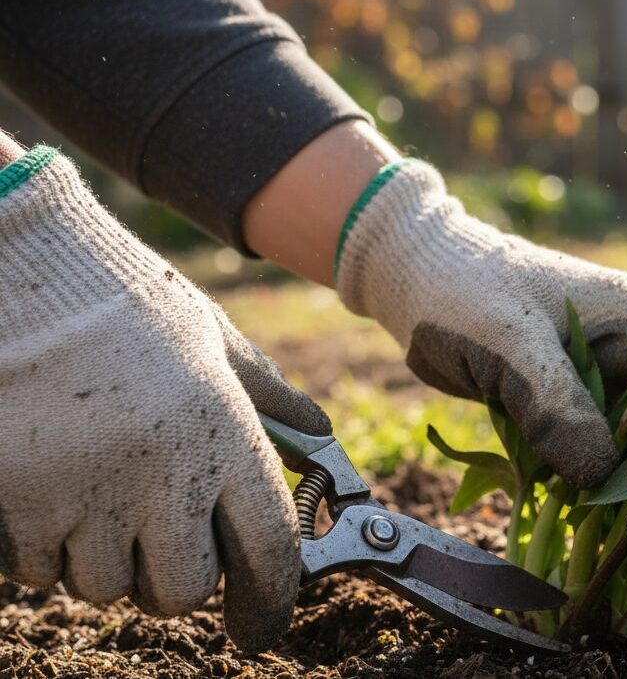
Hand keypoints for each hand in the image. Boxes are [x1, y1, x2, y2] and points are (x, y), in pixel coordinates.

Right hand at [0, 147, 328, 651]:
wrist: (31, 280)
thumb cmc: (131, 308)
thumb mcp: (217, 344)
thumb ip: (271, 400)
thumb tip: (320, 432)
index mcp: (224, 434)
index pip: (269, 548)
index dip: (270, 598)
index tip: (261, 623)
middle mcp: (163, 475)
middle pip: (184, 590)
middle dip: (177, 578)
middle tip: (163, 536)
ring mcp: (87, 495)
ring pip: (108, 587)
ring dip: (109, 561)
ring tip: (100, 493)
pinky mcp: (22, 505)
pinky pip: (41, 570)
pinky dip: (49, 549)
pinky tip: (54, 489)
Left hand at [336, 160, 626, 487]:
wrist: (410, 280)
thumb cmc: (465, 290)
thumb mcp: (513, 344)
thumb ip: (559, 404)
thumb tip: (604, 475)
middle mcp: (621, 348)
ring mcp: (590, 374)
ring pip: (621, 436)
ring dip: (609, 473)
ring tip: (594, 514)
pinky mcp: (558, 397)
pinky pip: (580, 440)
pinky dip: (573, 467)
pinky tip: (562, 497)